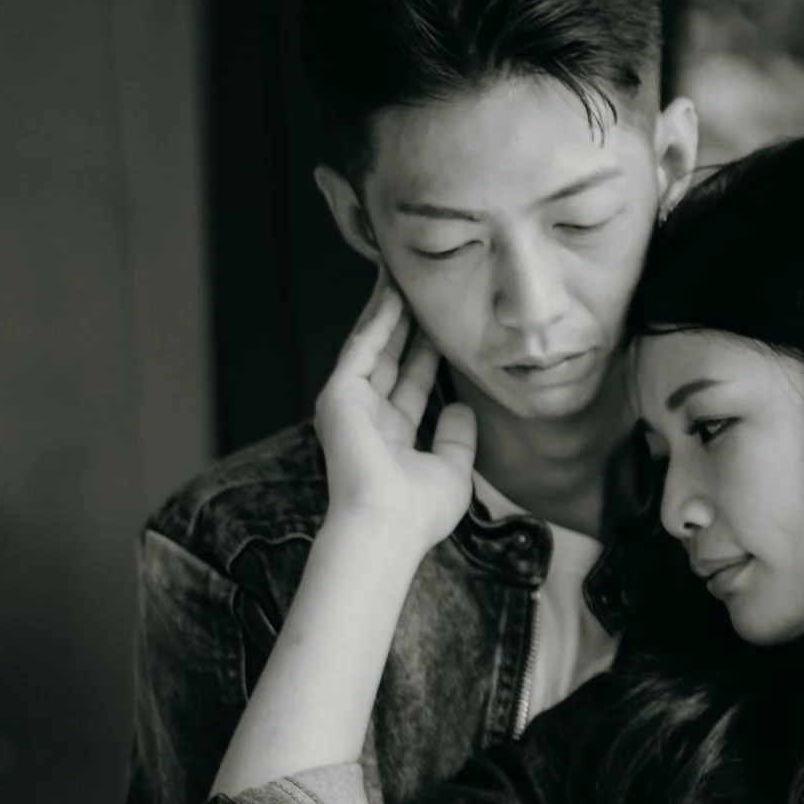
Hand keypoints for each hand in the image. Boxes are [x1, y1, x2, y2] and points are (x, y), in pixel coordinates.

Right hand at [314, 274, 474, 548]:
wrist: (388, 525)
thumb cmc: (418, 511)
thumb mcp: (451, 470)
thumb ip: (457, 438)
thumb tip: (464, 408)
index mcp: (391, 436)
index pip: (411, 385)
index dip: (426, 355)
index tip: (443, 328)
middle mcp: (368, 417)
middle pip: (390, 360)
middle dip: (405, 326)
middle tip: (421, 290)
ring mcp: (351, 404)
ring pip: (373, 347)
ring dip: (388, 314)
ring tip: (403, 278)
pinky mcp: (339, 395)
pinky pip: (362, 349)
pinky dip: (377, 322)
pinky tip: (392, 296)